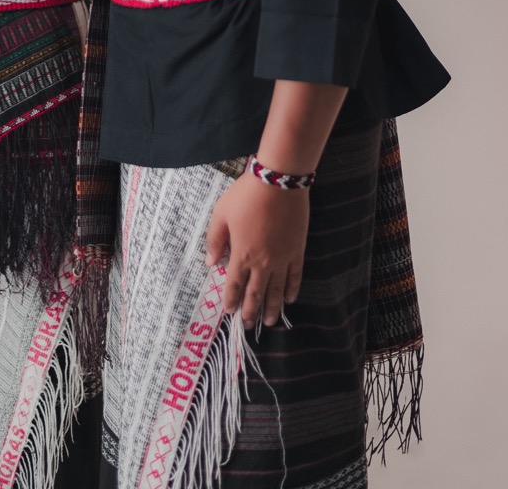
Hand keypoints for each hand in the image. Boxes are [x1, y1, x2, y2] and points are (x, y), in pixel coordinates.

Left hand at [205, 171, 308, 329]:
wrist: (279, 182)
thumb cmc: (246, 196)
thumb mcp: (221, 214)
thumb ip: (215, 240)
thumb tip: (210, 263)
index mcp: (241, 254)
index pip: (234, 284)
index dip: (231, 300)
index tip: (228, 312)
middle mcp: (263, 262)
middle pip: (255, 293)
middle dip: (250, 311)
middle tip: (246, 326)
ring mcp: (282, 258)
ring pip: (276, 291)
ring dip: (271, 308)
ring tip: (268, 322)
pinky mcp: (297, 251)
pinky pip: (295, 276)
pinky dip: (292, 290)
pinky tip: (289, 299)